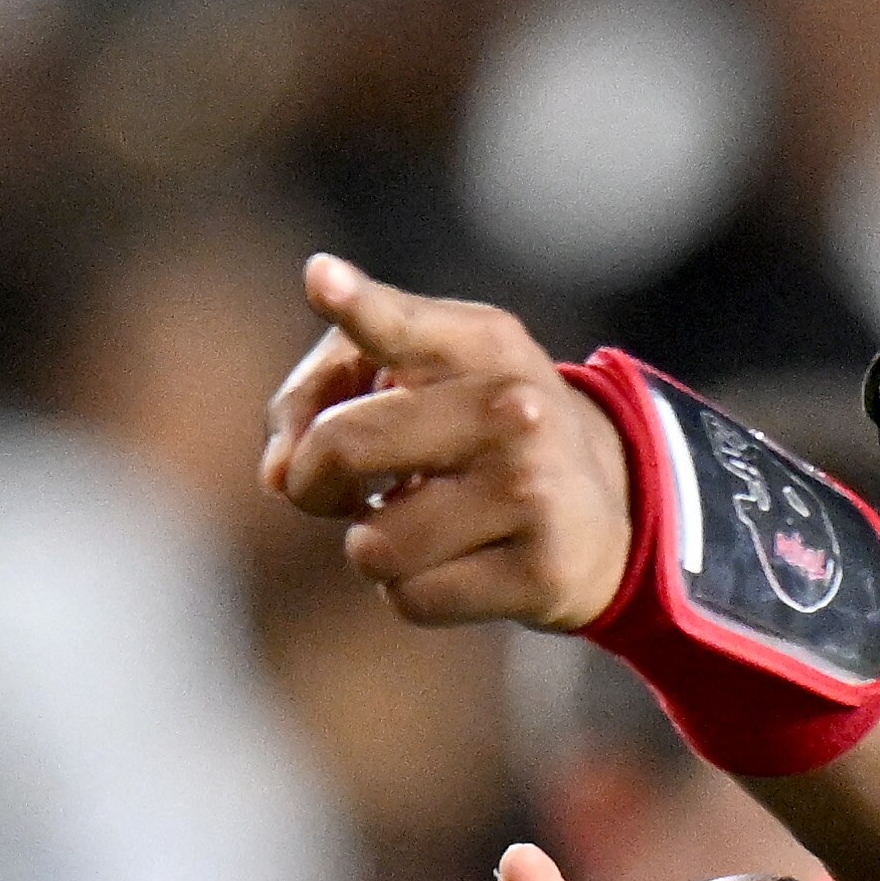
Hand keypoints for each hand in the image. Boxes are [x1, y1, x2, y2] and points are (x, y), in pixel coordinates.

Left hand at [264, 255, 635, 632]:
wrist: (602, 506)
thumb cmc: (471, 429)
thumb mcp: (416, 375)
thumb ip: (323, 390)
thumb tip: (276, 477)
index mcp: (481, 343)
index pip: (402, 323)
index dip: (357, 305)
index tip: (321, 281)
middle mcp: (515, 410)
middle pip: (344, 446)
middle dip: (313, 481)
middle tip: (334, 489)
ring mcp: (532, 492)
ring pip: (372, 545)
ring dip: (374, 546)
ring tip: (419, 524)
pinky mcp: (541, 573)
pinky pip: (411, 599)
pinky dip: (414, 591)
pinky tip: (457, 564)